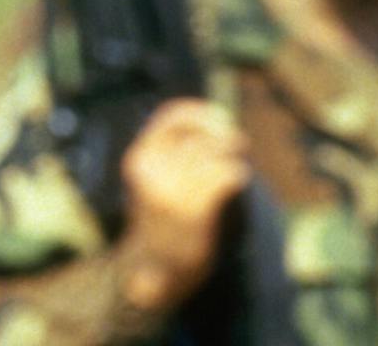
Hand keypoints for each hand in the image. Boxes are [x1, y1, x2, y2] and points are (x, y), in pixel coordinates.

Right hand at [114, 98, 249, 313]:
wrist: (154, 267)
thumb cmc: (160, 219)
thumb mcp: (150, 178)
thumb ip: (169, 150)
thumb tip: (209, 119)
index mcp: (138, 158)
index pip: (169, 116)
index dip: (198, 111)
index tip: (219, 116)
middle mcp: (153, 171)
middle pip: (199, 134)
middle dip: (224, 134)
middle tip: (239, 142)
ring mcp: (173, 190)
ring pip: (216, 153)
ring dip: (233, 156)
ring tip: (236, 165)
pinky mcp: (195, 209)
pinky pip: (227, 174)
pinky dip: (238, 174)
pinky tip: (238, 181)